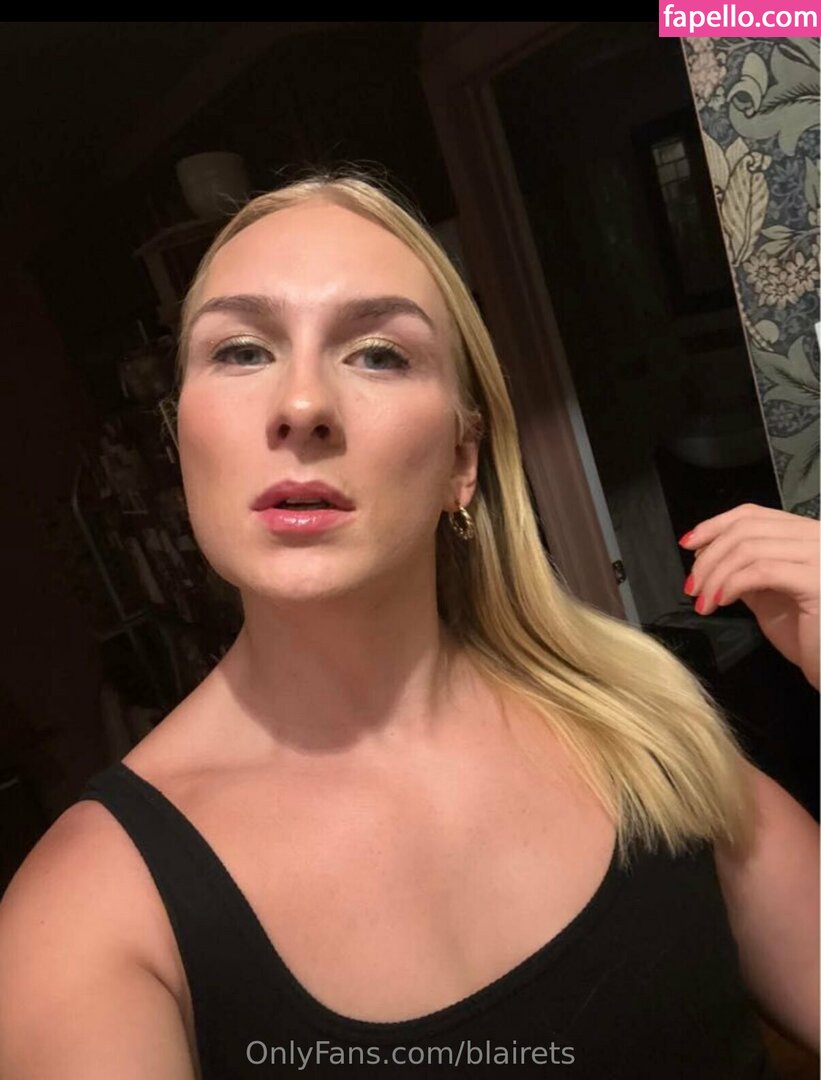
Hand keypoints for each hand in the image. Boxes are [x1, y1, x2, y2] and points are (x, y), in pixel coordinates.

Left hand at [679, 503, 819, 690]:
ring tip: (703, 600)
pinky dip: (732, 583)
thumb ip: (745, 569)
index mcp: (807, 535)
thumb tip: (709, 554)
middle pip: (747, 528)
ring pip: (749, 548)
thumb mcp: (769, 595)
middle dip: (709, 555)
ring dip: (715, 574)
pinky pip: (761, 571)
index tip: (689, 544)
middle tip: (692, 585)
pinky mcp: (818, 581)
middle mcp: (819, 537)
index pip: (753, 514)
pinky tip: (721, 601)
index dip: (715, 525)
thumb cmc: (808, 636)